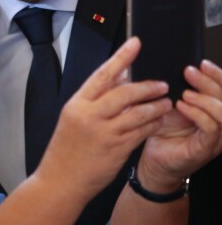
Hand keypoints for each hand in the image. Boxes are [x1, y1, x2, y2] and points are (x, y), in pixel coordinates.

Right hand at [37, 38, 171, 202]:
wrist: (60, 180)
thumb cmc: (65, 150)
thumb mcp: (73, 118)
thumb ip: (94, 98)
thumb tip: (115, 77)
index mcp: (77, 104)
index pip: (102, 74)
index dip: (121, 57)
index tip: (135, 44)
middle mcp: (89, 116)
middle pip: (124, 92)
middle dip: (146, 86)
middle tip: (161, 84)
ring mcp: (103, 133)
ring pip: (136, 113)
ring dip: (155, 106)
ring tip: (165, 103)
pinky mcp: (116, 150)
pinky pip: (140, 132)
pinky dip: (152, 125)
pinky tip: (158, 121)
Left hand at [138, 59, 221, 188]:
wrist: (153, 160)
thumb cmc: (161, 131)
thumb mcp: (168, 104)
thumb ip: (173, 88)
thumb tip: (170, 67)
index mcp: (212, 110)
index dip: (218, 75)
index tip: (202, 63)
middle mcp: (218, 123)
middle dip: (209, 82)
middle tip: (190, 73)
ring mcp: (215, 137)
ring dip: (205, 99)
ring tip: (185, 93)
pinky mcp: (205, 148)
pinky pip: (211, 128)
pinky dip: (198, 114)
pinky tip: (182, 106)